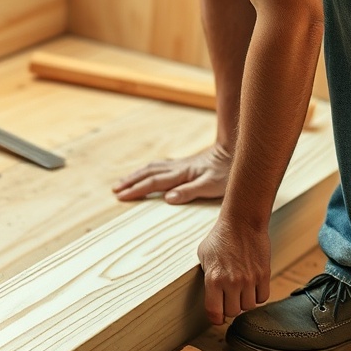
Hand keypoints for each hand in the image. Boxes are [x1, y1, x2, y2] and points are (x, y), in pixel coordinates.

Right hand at [112, 144, 231, 203]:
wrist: (235, 152)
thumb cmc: (226, 172)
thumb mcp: (211, 185)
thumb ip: (189, 191)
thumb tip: (167, 198)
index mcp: (181, 174)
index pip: (153, 183)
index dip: (136, 190)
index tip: (121, 197)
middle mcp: (177, 168)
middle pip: (147, 174)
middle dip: (130, 182)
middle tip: (115, 190)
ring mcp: (179, 165)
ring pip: (151, 168)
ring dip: (136, 175)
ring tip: (123, 182)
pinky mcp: (184, 164)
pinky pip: (159, 167)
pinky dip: (147, 170)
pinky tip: (146, 173)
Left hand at [197, 218, 270, 324]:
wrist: (242, 222)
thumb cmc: (220, 238)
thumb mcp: (203, 256)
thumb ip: (207, 276)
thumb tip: (211, 294)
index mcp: (213, 279)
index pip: (214, 312)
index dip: (215, 319)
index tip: (216, 318)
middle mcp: (231, 282)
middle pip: (232, 312)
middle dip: (229, 308)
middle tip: (228, 298)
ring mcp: (249, 279)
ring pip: (248, 307)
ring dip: (244, 302)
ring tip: (240, 291)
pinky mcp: (264, 275)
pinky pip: (262, 298)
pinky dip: (257, 296)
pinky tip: (252, 287)